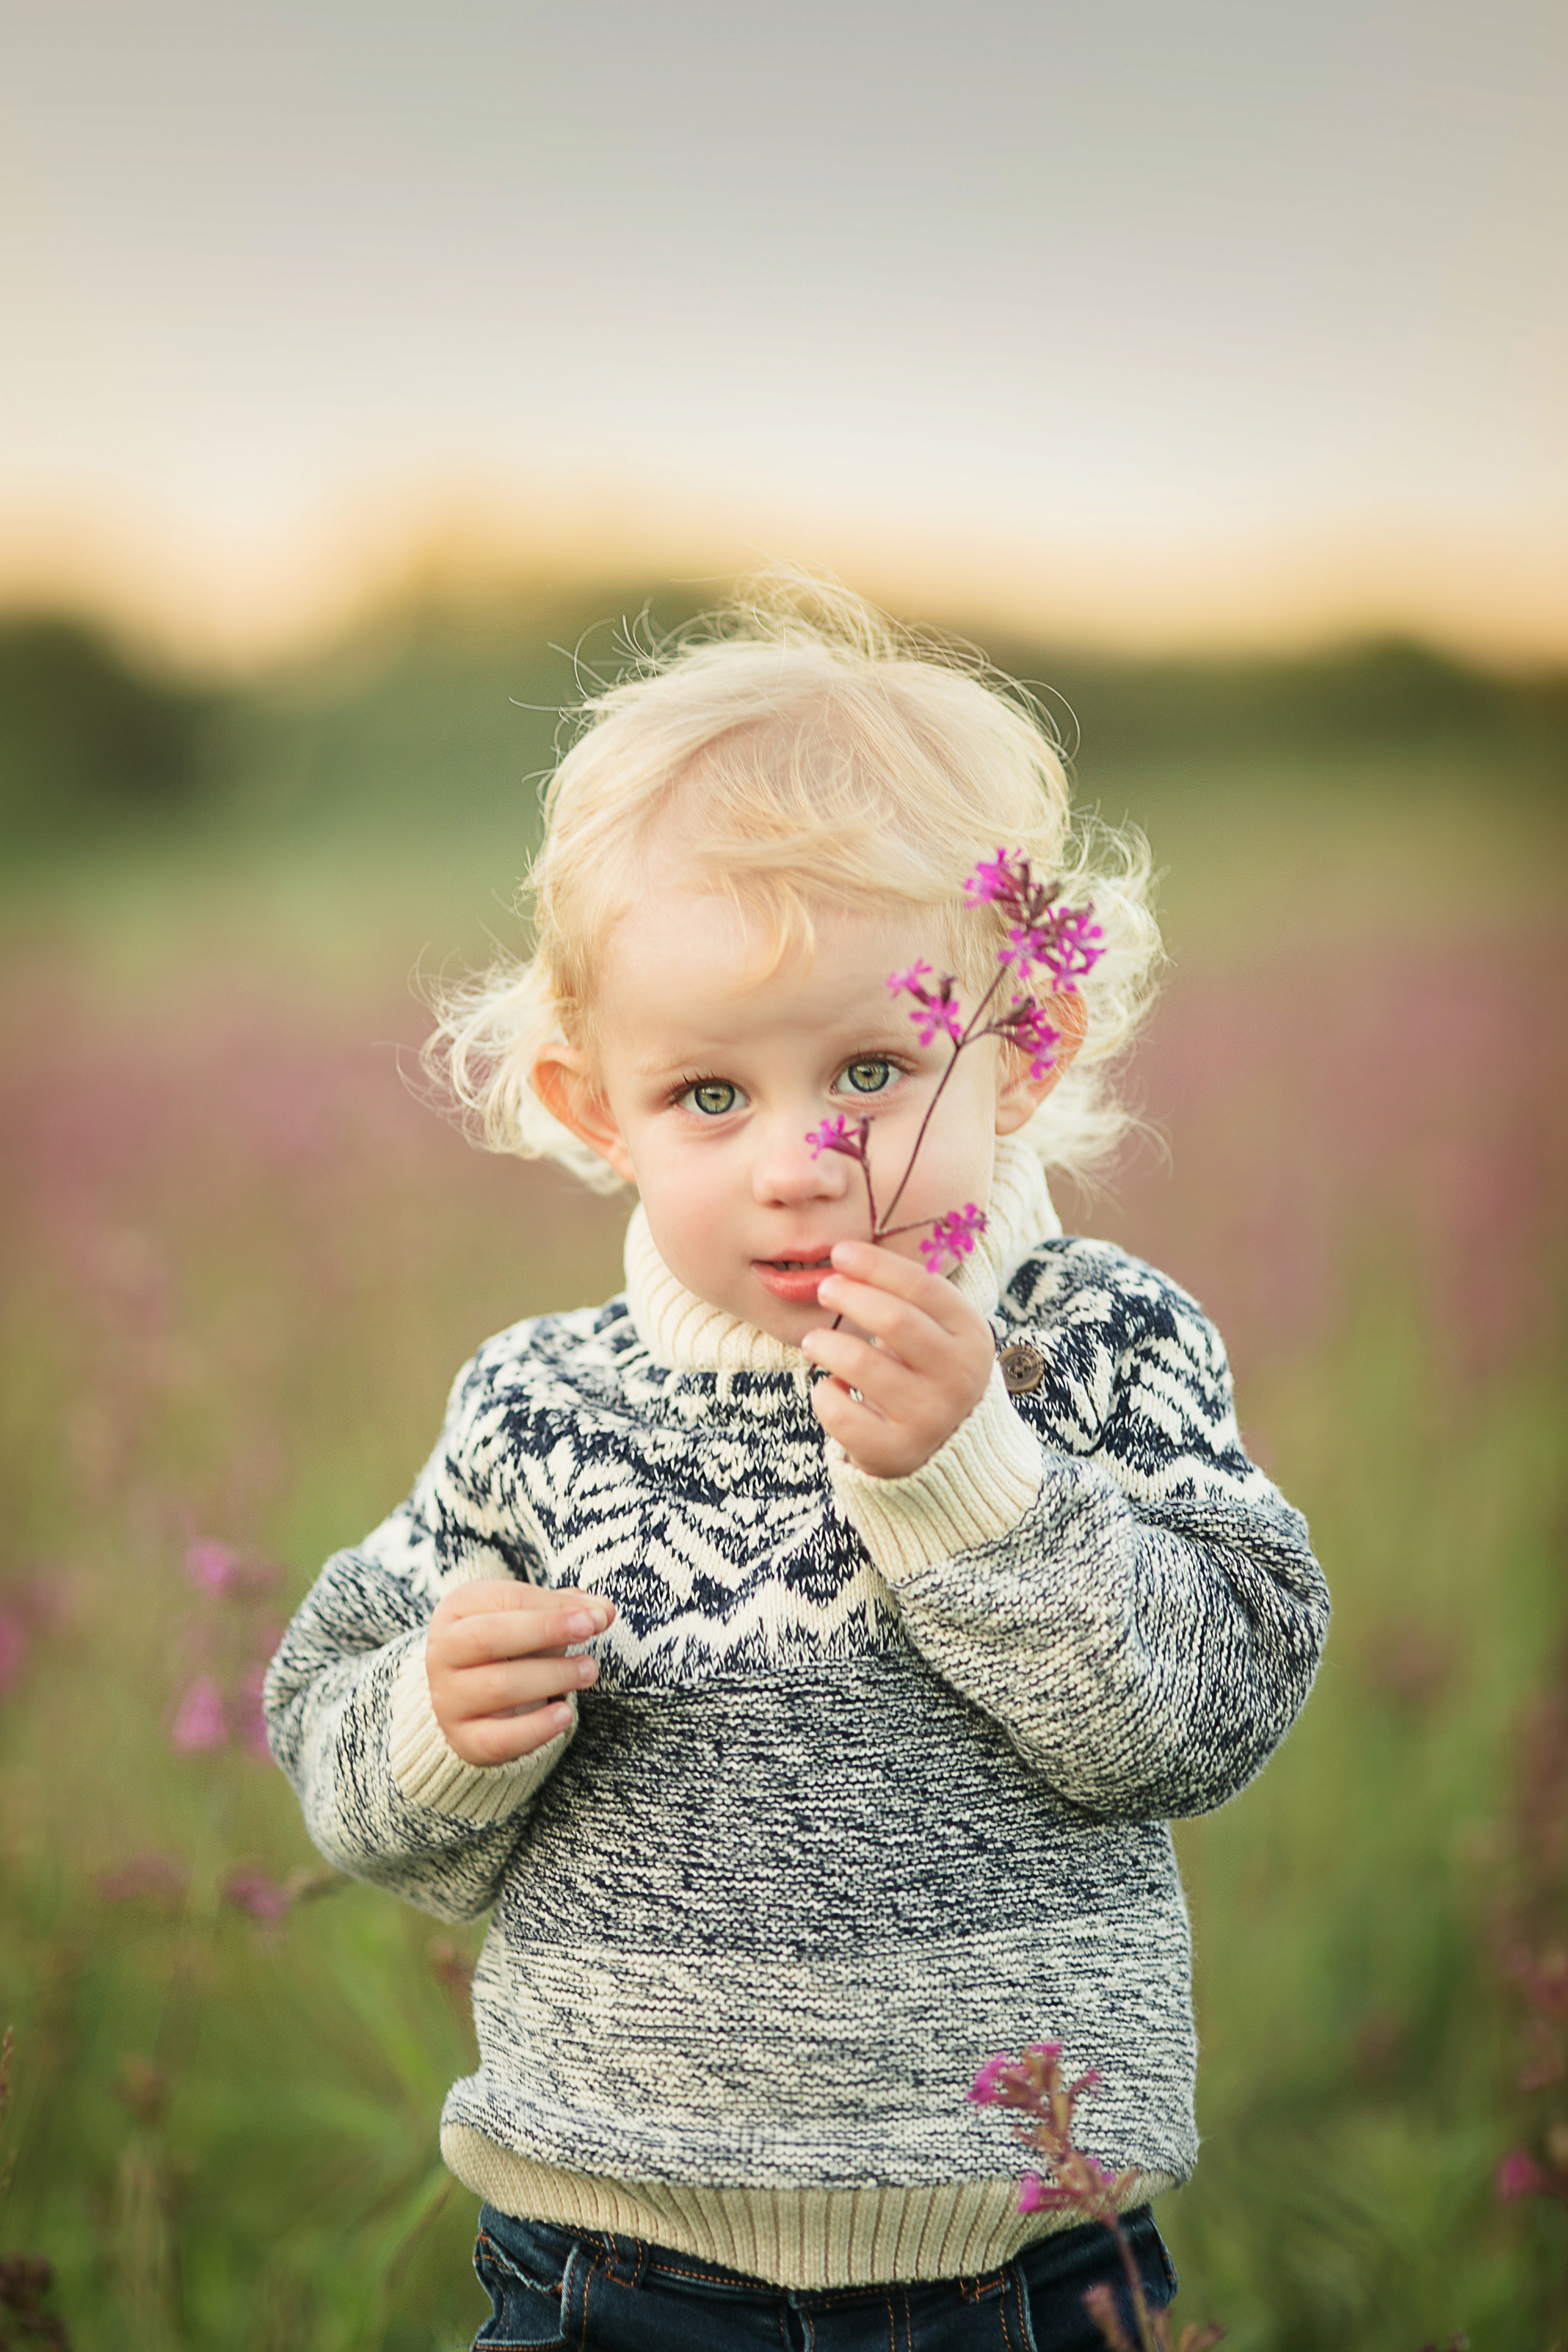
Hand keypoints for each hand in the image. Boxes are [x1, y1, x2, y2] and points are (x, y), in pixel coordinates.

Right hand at [425, 1579, 615, 1765]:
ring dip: (551, 1677)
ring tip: (588, 1671)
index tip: (596, 1614)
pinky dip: (535, 1729)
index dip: (553, 1608)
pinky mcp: (462, 1740)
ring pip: (498, 1686)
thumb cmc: (511, 1646)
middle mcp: (442, 1652)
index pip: (505, 1601)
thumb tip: (603, 1611)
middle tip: (590, 1632)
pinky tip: (566, 1715)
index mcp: (457, 1610)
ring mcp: (448, 1699)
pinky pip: (498, 1739)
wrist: (472, 1698)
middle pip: (490, 1637)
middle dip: (545, 1631)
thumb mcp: (532, 1618)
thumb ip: (567, 1610)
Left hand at [802, 1239, 994, 1478]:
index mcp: (971, 1336)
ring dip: (826, 1344)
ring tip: (813, 1341)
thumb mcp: (939, 1333)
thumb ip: (905, 1299)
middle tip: (824, 1289)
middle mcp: (958, 1376)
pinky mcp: (896, 1450)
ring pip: (861, 1363)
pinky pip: (841, 1412)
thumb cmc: (929, 1373)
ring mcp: (929, 1417)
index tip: (840, 1252)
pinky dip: (824, 1393)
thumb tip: (845, 1259)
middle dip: (850, 1296)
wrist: (950, 1450)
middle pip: (894, 1320)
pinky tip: (831, 1387)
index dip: (877, 1265)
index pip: (923, 1287)